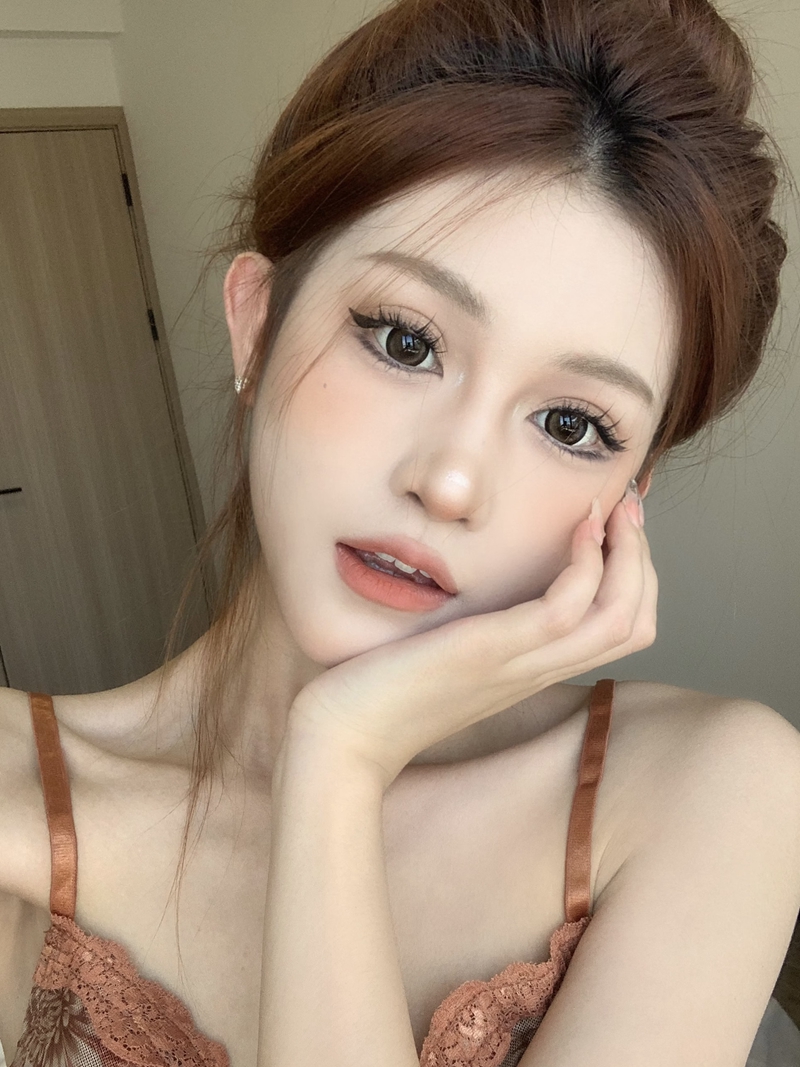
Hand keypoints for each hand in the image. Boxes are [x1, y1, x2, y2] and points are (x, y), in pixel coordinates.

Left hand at [287, 492, 655, 787]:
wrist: (343, 738)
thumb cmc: (381, 690)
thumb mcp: (443, 649)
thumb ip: (475, 624)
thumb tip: (478, 584)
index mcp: (532, 668)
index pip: (620, 628)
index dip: (635, 573)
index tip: (617, 523)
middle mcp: (537, 669)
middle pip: (635, 621)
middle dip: (644, 557)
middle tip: (627, 508)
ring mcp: (519, 664)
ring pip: (620, 617)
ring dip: (629, 554)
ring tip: (614, 509)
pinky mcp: (490, 653)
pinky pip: (566, 609)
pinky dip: (587, 564)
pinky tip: (577, 528)